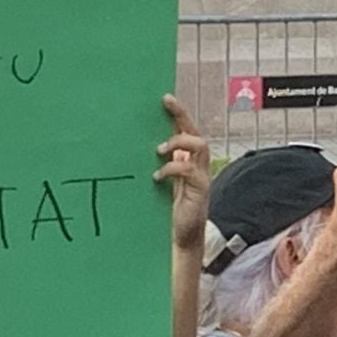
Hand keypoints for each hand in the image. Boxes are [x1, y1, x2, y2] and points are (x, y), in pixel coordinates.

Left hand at [156, 97, 209, 253]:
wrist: (182, 238)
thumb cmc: (168, 212)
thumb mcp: (161, 184)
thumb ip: (158, 167)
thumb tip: (135, 149)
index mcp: (188, 161)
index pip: (186, 130)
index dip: (178, 113)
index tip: (165, 97)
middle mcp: (198, 164)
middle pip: (195, 131)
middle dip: (181, 114)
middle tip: (166, 102)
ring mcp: (201, 176)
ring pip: (199, 145)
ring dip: (179, 142)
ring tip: (159, 150)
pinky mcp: (200, 189)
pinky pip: (189, 170)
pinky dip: (171, 169)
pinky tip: (157, 177)